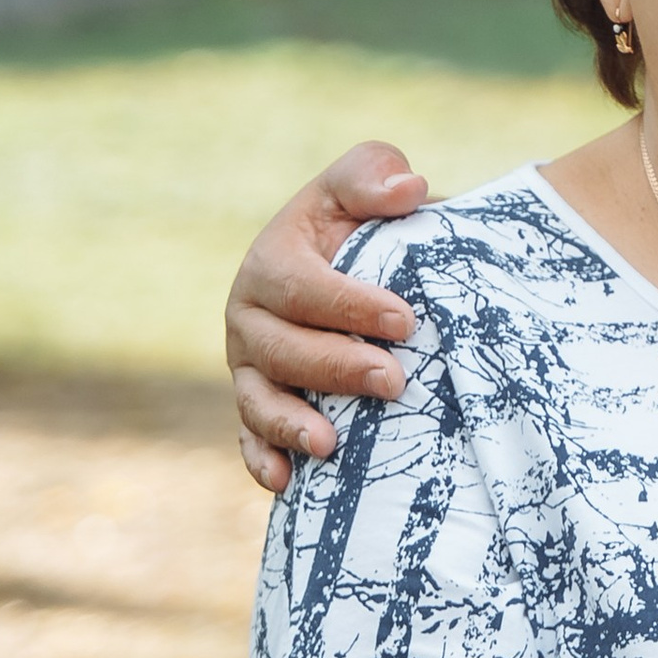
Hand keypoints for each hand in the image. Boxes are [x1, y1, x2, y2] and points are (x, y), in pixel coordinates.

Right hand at [227, 143, 431, 492]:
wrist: (357, 271)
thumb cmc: (362, 225)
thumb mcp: (362, 188)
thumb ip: (375, 175)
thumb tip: (408, 189)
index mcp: (272, 262)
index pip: (302, 286)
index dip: (350, 304)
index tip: (406, 320)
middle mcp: (249, 317)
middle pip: (281, 348)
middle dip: (336, 366)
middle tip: (395, 380)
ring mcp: (250, 366)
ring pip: (257, 398)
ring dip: (288, 423)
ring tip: (329, 444)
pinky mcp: (258, 404)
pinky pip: (249, 437)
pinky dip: (261, 459)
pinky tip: (286, 482)